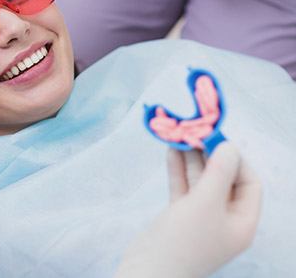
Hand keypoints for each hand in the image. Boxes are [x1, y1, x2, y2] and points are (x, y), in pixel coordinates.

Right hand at [116, 142, 261, 277]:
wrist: (147, 271)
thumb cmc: (183, 240)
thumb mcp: (206, 202)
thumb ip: (219, 172)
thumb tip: (229, 145)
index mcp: (241, 221)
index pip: (249, 183)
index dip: (236, 160)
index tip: (218, 139)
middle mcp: (224, 218)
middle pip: (223, 179)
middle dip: (210, 155)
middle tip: (197, 133)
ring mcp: (200, 217)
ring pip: (200, 181)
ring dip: (191, 159)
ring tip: (182, 136)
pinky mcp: (179, 216)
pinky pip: (183, 188)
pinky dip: (178, 170)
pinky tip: (171, 151)